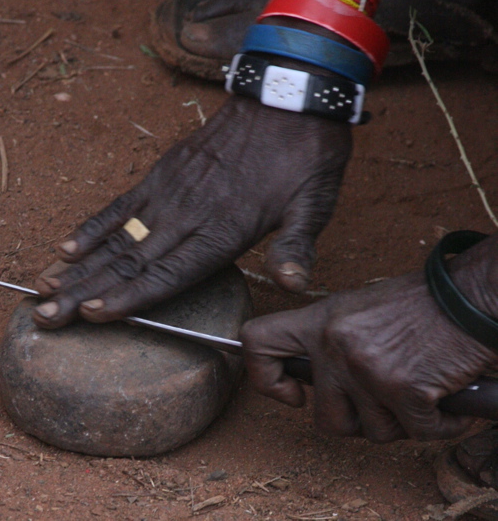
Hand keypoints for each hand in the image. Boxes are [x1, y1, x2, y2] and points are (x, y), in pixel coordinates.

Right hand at [33, 95, 351, 327]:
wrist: (286, 96)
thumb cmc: (304, 156)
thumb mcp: (313, 203)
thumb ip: (296, 245)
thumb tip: (291, 284)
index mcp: (223, 229)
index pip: (168, 273)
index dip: (129, 296)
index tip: (90, 314)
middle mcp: (188, 213)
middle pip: (130, 262)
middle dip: (85, 291)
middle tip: (45, 315)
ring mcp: (170, 190)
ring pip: (117, 237)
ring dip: (78, 266)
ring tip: (43, 286)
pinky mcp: (163, 172)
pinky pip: (120, 204)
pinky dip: (92, 226)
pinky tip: (67, 244)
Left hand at [240, 233, 497, 441]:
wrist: (470, 294)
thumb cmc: (420, 305)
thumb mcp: (358, 312)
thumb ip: (331, 343)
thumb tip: (313, 382)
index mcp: (319, 319)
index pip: (258, 341)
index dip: (264, 378)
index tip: (292, 393)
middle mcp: (334, 342)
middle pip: (326, 419)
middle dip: (359, 421)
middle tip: (384, 399)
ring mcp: (365, 366)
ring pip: (373, 432)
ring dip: (401, 421)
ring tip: (419, 387)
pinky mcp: (403, 388)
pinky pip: (417, 433)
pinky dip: (439, 425)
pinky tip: (446, 399)